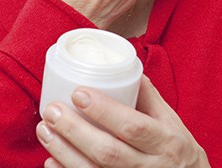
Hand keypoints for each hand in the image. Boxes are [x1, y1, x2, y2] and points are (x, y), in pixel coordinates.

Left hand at [36, 75, 209, 167]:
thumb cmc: (176, 149)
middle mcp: (151, 167)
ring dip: (64, 152)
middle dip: (75, 131)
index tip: (78, 93)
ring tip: (45, 130)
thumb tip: (122, 64)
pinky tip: (51, 160)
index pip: (133, 126)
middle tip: (52, 111)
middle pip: (108, 152)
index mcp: (165, 141)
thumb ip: (147, 95)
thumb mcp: (171, 121)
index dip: (104, 111)